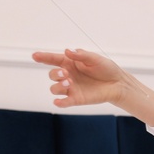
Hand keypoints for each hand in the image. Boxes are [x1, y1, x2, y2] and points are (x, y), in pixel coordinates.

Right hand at [31, 47, 153, 124]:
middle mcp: (67, 75)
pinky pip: (63, 102)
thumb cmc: (106, 69)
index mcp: (69, 63)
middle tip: (66, 74)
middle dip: (55, 74)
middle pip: (52, 75)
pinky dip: (59, 102)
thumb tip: (67, 51)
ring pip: (54, 88)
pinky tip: (58, 102)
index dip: (43, 57)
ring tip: (69, 83)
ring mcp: (71, 88)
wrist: (119, 84)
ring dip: (58, 86)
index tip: (35, 56)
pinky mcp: (77, 99)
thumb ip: (81, 55)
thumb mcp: (95, 59)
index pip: (53, 59)